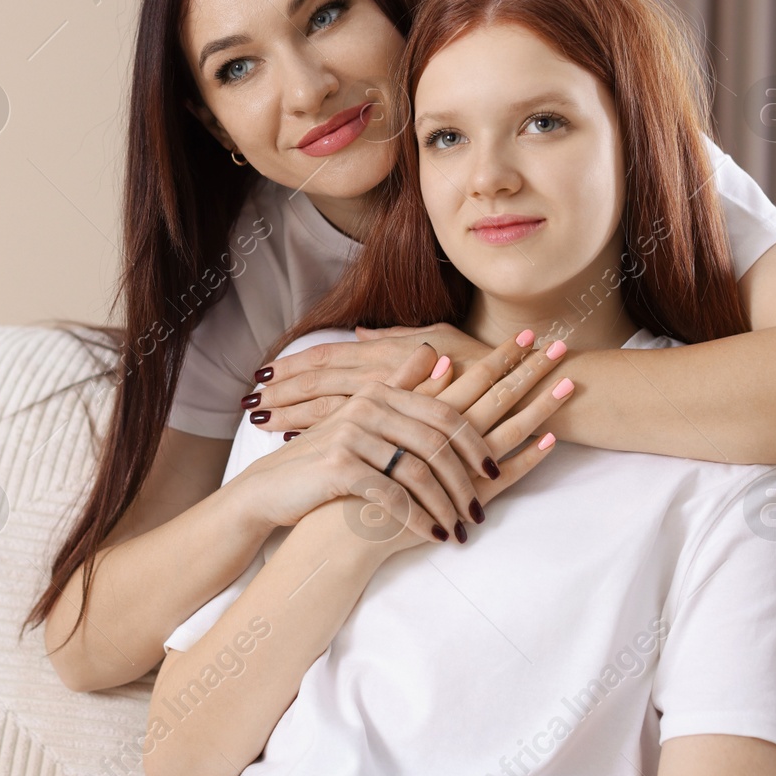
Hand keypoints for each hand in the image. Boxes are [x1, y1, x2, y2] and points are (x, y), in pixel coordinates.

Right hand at [227, 334, 569, 543]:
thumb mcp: (359, 419)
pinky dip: (422, 518)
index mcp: (383, 392)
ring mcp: (355, 434)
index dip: (502, 388)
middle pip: (448, 425)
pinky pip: (396, 495)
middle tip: (539, 446)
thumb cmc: (322, 462)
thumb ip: (399, 386)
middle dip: (492, 442)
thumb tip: (437, 355)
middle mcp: (372, 406)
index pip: (455, 392)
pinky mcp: (342, 466)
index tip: (547, 383)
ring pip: (425, 467)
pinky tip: (440, 536)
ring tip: (470, 525)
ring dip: (452, 500)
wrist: (270, 494)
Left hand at [243, 322, 492, 431]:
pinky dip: (328, 435)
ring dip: (295, 410)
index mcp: (389, 353)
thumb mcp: (434, 339)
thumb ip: (392, 341)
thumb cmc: (481, 359)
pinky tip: (303, 441)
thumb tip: (359, 334)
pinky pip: (358, 430)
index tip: (263, 376)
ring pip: (333, 403)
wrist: (527, 384)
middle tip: (248, 402)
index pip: (331, 359)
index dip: (297, 366)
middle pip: (323, 380)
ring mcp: (393, 399)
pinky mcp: (405, 430)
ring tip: (262, 420)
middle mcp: (388, 372)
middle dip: (284, 391)